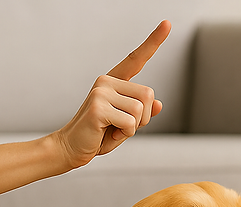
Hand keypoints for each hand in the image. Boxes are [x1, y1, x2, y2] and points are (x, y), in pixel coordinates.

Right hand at [52, 20, 170, 168]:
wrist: (72, 148)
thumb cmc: (98, 135)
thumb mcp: (126, 124)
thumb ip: (141, 113)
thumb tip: (158, 104)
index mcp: (114, 82)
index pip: (136, 59)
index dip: (153, 42)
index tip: (167, 23)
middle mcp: (106, 81)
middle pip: (148, 94)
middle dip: (143, 118)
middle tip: (123, 127)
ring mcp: (101, 92)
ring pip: (140, 110)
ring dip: (133, 128)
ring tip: (113, 130)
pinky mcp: (98, 106)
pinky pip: (130, 123)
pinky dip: (124, 135)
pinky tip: (108, 133)